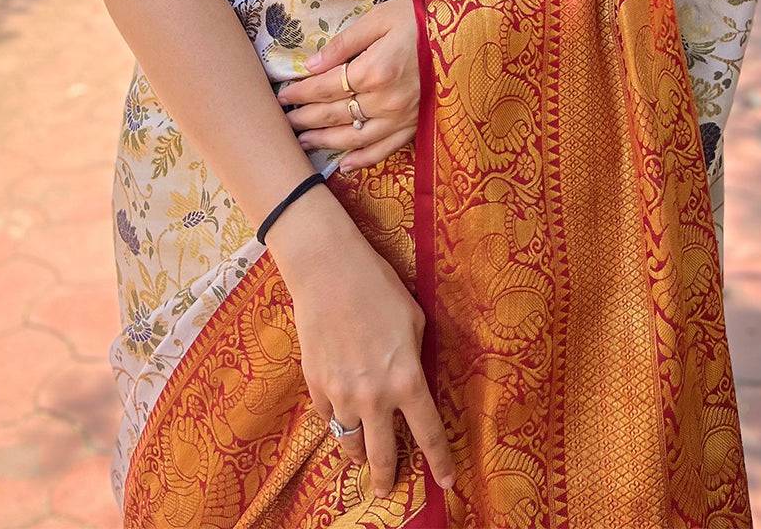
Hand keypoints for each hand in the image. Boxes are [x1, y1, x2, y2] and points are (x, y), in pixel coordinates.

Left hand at [277, 0, 419, 169]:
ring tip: (303, 141)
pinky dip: (363, 160)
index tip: (283, 96)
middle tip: (284, 121)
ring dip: (325, 141)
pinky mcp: (415, 125)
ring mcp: (401, 118)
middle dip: (306, 118)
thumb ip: (344, 43)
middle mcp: (385, 100)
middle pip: (334, 114)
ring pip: (353, 137)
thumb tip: (311, 65)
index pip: (325, 87)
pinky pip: (385, 149)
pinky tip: (344, 164)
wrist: (466, 33)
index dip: (301, 93)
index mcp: (373, 70)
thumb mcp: (379, 19)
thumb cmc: (418, 20)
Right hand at [288, 233, 455, 497]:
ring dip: (358, 453)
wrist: (327, 271)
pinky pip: (327, 416)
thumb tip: (411, 379)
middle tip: (388, 490)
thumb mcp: (413, 321)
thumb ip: (414, 358)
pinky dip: (335, 420)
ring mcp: (340, 394)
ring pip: (349, 443)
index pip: (428, 434)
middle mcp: (374, 397)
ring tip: (362, 457)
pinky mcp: (314, 385)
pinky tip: (339, 414)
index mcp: (407, 380)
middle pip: (382, 456)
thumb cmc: (378, 288)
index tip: (446, 483)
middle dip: (387, 479)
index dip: (440, 462)